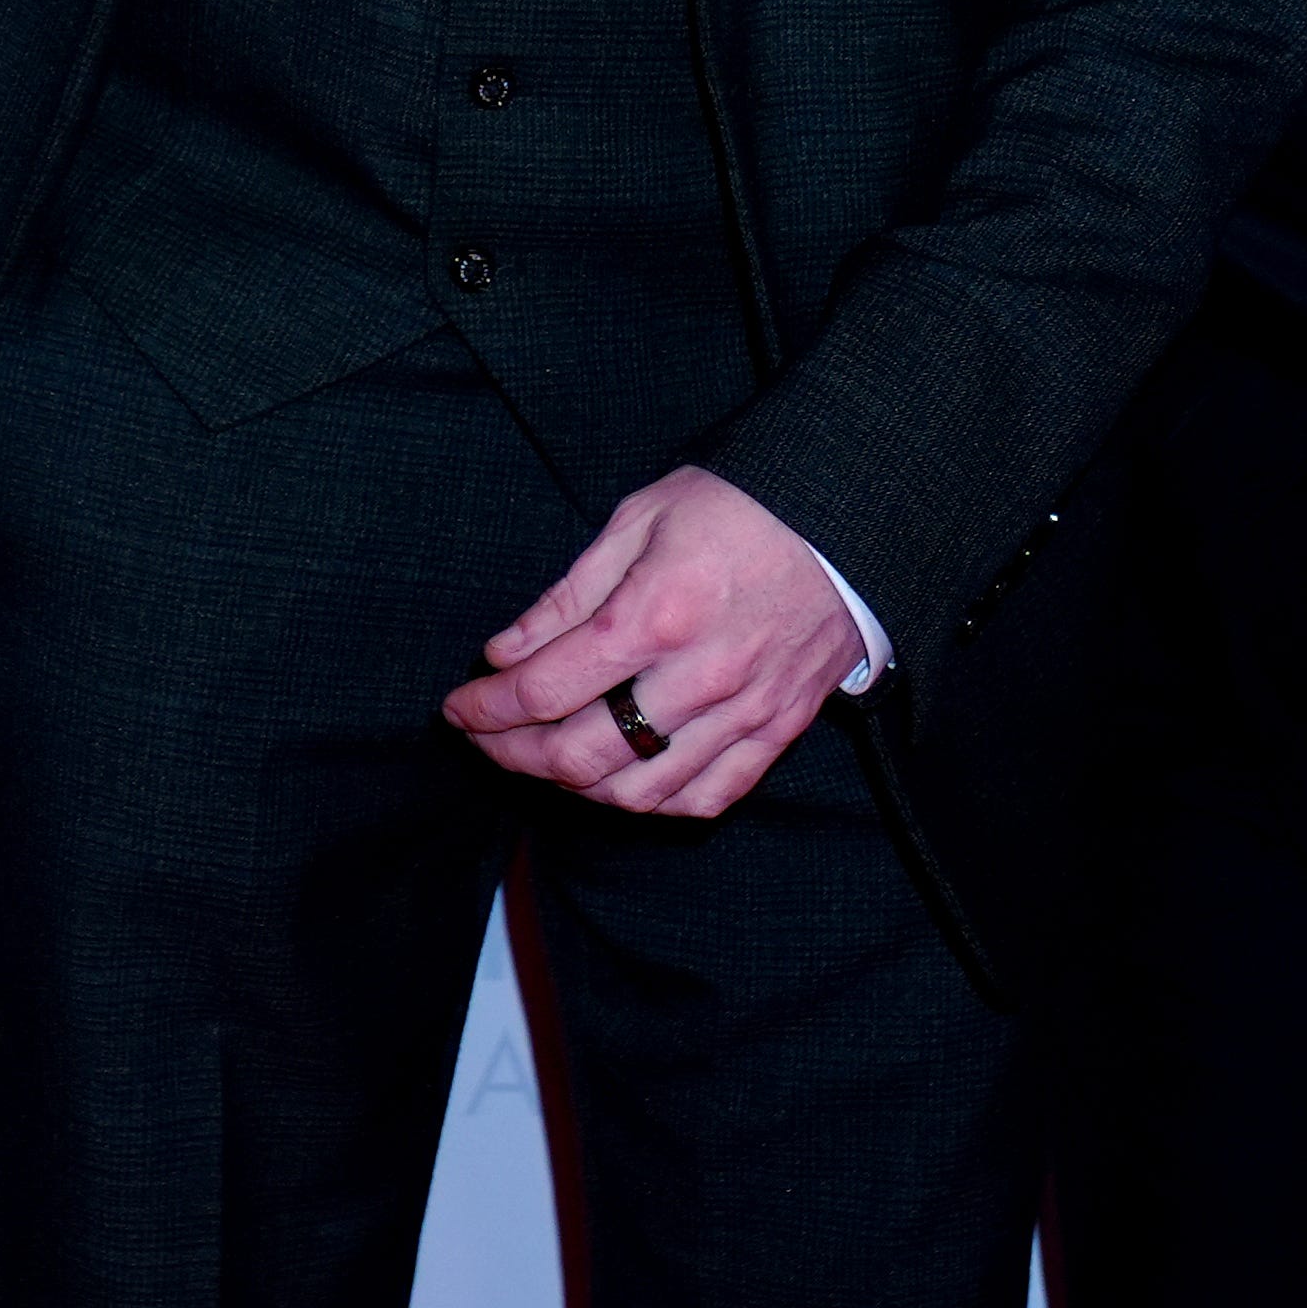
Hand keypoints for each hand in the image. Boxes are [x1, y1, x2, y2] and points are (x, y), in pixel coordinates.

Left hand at [440, 464, 867, 817]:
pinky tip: (623, 779)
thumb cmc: (740, 505)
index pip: (544, 689)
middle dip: (513, 754)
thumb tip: (506, 652)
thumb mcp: (640, 519)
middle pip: (579, 755)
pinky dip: (653, 802)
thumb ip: (568, 595)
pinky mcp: (777, 730)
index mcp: (655, 615)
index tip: (460, 705)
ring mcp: (743, 712)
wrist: (847, 516)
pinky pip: (705, 797)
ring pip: (637, 791)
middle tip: (485, 737)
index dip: (486, 708)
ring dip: (573, 786)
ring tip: (544, 759)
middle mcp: (697, 677)